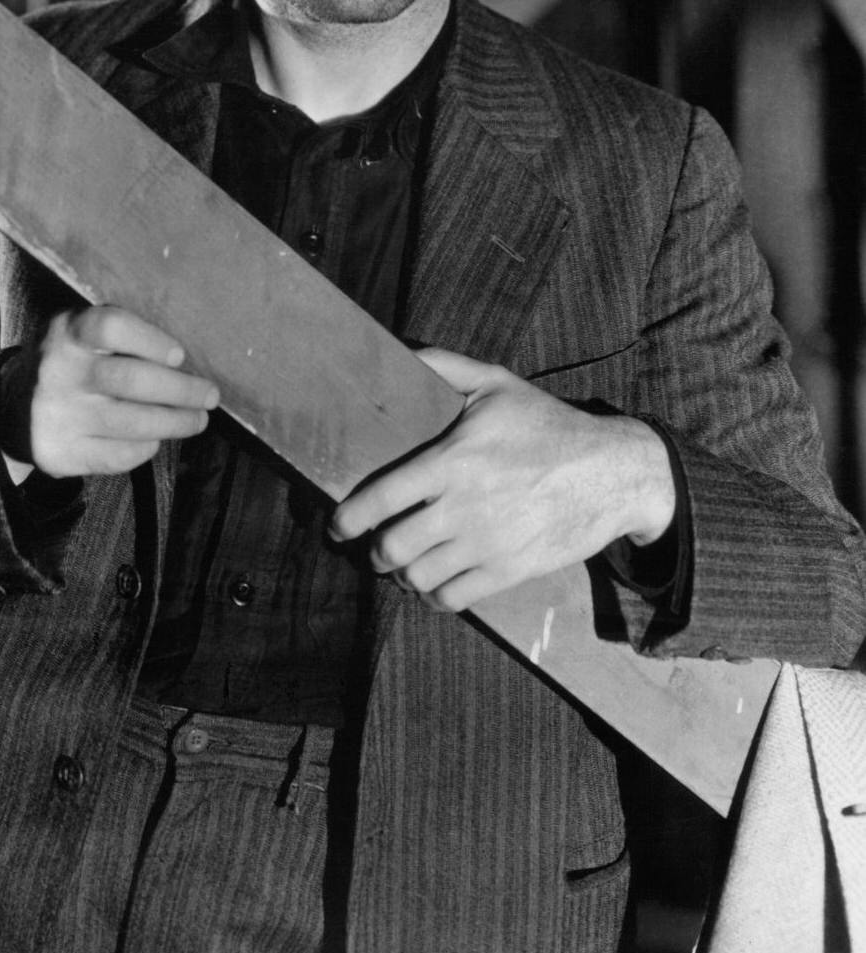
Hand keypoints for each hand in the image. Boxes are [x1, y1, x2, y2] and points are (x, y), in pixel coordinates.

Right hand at [9, 305, 218, 480]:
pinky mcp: (61, 452)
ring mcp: (58, 415)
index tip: (180, 355)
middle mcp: (59, 371)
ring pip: (131, 422)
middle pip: (130, 379)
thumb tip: (184, 360)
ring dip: (176, 422)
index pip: (110, 327)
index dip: (150, 340)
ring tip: (198, 419)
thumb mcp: (79, 333)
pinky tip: (156, 439)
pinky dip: (145, 448)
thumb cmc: (69, 363)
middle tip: (210, 396)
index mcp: (67, 331)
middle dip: (181, 390)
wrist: (12, 410)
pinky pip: (117, 455)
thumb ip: (120, 337)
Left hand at [329, 347, 675, 610]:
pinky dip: (434, 596)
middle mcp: (464, 508)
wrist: (613, 472)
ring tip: (405, 563)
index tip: (337, 526)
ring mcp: (487, 544)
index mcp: (453, 461)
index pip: (382, 497)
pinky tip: (434, 583)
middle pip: (394, 547)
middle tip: (376, 545)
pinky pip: (454, 599)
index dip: (350, 517)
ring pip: (419, 578)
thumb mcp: (497, 383)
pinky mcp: (510, 571)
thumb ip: (445, 366)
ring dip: (404, 574)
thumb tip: (400, 353)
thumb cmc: (549, 425)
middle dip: (376, 551)